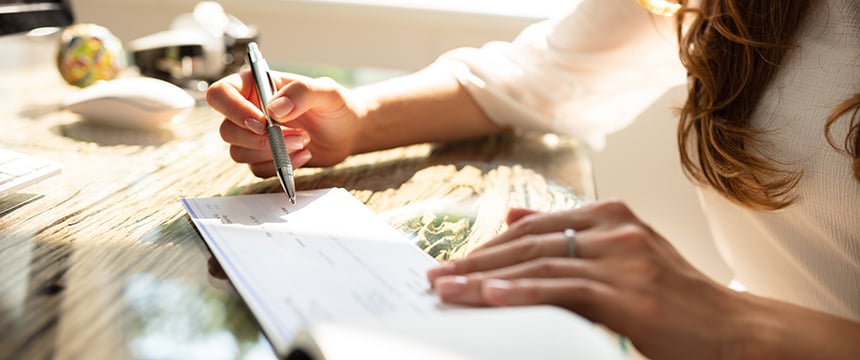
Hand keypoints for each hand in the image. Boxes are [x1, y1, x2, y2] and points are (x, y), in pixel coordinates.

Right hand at [206, 70, 364, 176]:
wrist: (348, 132)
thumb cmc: (337, 106)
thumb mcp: (327, 92)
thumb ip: (302, 93)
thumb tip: (274, 109)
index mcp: (255, 86)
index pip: (220, 94)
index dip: (233, 110)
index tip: (262, 122)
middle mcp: (248, 110)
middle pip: (227, 130)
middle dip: (260, 139)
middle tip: (296, 135)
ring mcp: (254, 136)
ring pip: (238, 152)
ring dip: (271, 153)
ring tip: (304, 142)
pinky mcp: (264, 157)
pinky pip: (256, 169)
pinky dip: (279, 167)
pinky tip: (304, 155)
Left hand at [426, 201, 750, 358]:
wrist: (736, 332)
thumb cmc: (677, 300)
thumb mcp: (624, 255)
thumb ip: (570, 234)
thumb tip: (511, 216)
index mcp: (612, 216)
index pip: (534, 225)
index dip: (488, 244)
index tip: (454, 261)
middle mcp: (616, 230)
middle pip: (529, 242)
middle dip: (478, 260)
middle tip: (438, 277)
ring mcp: (625, 260)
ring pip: (540, 263)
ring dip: (486, 278)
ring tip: (448, 290)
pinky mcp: (631, 295)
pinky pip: (566, 289)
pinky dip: (525, 292)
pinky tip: (492, 296)